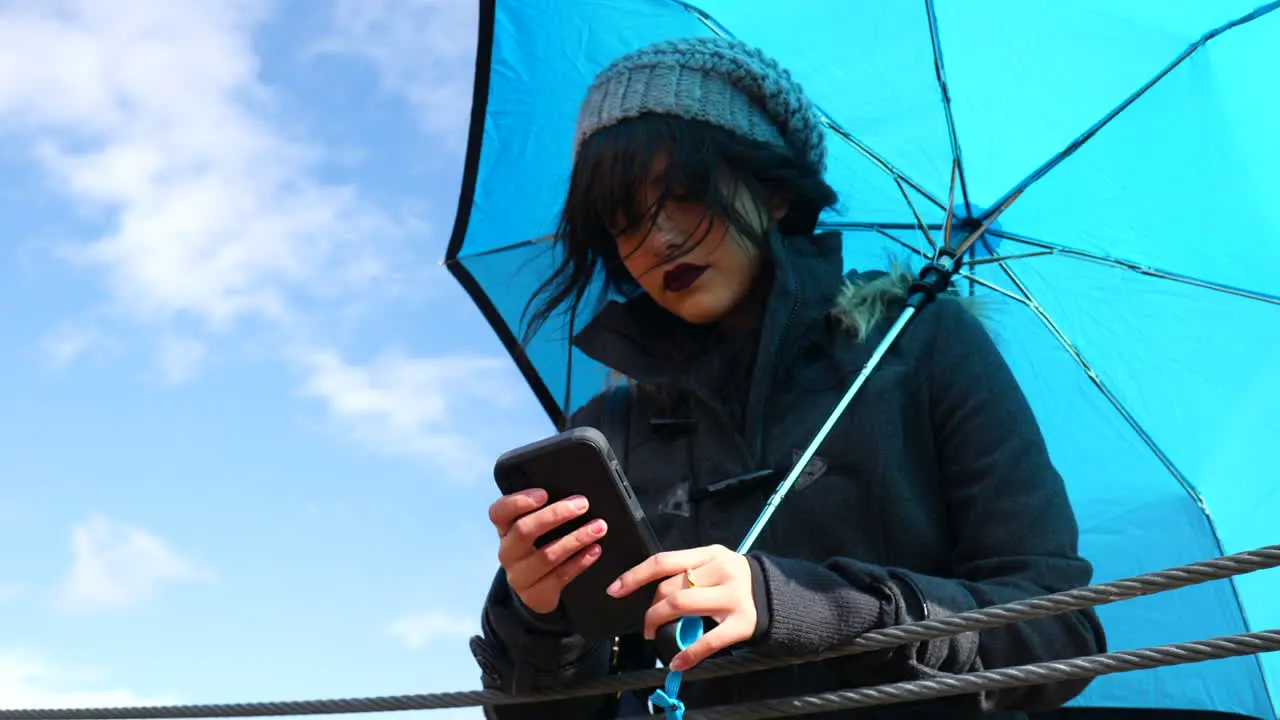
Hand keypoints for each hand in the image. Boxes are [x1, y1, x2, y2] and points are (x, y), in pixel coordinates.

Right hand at [488, 489, 608, 614]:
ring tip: (599, 527)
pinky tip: (595, 550)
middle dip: (555, 515)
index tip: (544, 493)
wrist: (538, 590)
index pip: (498, 512)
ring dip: (575, 539)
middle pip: (523, 531)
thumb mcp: (537, 527)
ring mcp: (519, 576)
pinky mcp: (535, 595)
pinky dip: (580, 562)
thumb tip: (573, 495)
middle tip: (583, 504)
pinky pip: (559, 577)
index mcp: (505, 529)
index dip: (518, 502)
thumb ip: (545, 510)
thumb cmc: (542, 545)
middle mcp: (508, 552)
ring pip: (546, 556)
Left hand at [607, 544, 756, 670]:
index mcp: (709, 553)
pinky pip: (709, 640)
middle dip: (651, 609)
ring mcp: (733, 596)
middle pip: (670, 588)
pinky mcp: (743, 623)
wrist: (777, 594)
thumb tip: (650, 592)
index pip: (664, 561)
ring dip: (660, 623)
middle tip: (648, 624)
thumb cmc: (735, 580)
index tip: (615, 590)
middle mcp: (721, 570)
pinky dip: (688, 654)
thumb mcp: (714, 565)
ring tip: (654, 635)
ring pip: (682, 606)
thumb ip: (687, 573)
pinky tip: (677, 661)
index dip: (635, 576)